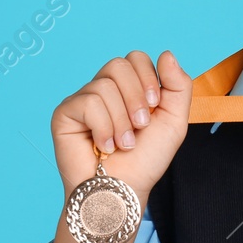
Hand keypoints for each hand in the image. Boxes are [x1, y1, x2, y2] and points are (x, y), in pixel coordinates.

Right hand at [50, 50, 191, 204]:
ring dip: (121, 121)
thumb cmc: (146, 160)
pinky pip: (88, 103)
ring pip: (104, 86)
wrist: (124, 189)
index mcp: (128, 88)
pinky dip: (103, 128)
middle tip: (140, 126)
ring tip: (122, 144)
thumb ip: (178, 86)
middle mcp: (103, 89)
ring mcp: (82, 100)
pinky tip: (103, 146)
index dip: (148, 77)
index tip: (155, 106)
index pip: (135, 58)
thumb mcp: (174, 120)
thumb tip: (166, 53)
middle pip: (119, 64)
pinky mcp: (65, 113)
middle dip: (136, 97)